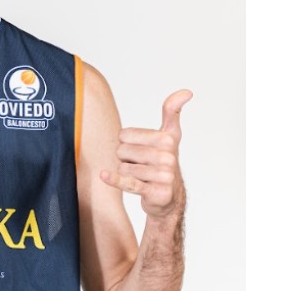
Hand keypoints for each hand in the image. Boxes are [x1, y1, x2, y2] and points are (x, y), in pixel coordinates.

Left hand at [100, 90, 191, 218]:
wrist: (168, 198)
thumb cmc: (163, 162)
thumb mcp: (170, 135)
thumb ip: (172, 112)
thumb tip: (186, 91)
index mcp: (168, 139)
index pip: (125, 134)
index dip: (126, 142)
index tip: (138, 147)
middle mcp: (168, 156)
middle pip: (121, 151)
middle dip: (125, 159)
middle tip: (138, 165)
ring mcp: (163, 175)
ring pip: (123, 167)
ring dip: (125, 172)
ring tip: (140, 176)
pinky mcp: (156, 191)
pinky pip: (129, 183)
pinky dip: (115, 180)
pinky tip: (104, 175)